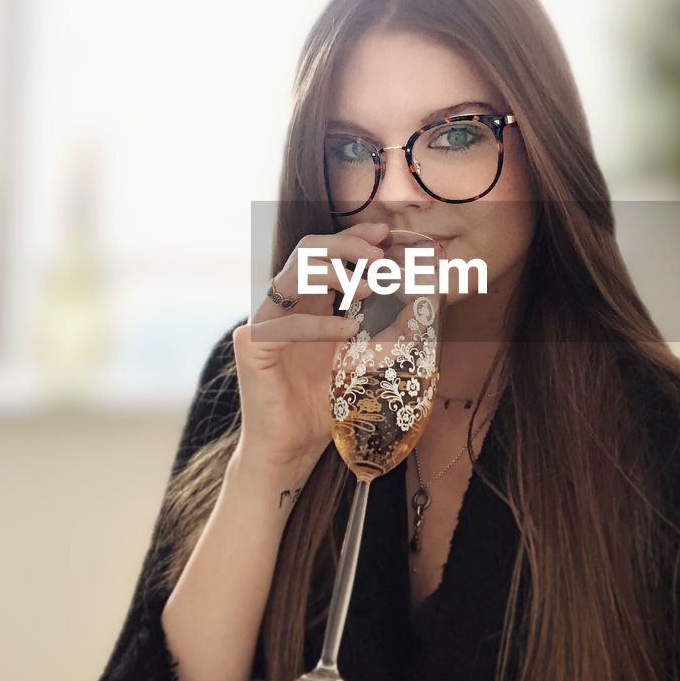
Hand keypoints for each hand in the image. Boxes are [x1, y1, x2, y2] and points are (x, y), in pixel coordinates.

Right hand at [232, 220, 389, 472]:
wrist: (295, 448)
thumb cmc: (328, 404)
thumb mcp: (369, 359)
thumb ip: (391, 329)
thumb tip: (426, 299)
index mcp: (308, 302)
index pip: (326, 253)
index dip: (353, 237)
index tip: (384, 233)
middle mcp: (284, 305)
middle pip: (306, 251)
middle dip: (345, 245)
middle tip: (379, 255)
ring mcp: (264, 322)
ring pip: (291, 275)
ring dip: (333, 274)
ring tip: (369, 288)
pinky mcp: (254, 345)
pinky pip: (286, 324)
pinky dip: (321, 325)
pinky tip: (349, 332)